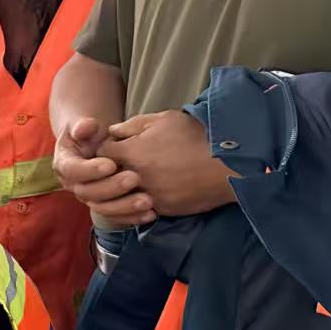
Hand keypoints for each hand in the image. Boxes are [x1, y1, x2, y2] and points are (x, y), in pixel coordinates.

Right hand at [53, 116, 153, 228]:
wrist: (94, 145)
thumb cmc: (90, 134)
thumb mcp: (83, 126)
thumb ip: (83, 126)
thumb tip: (87, 126)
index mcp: (65, 164)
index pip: (72, 170)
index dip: (90, 170)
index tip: (111, 164)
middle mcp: (74, 185)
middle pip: (88, 192)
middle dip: (112, 188)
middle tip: (134, 178)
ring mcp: (90, 198)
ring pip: (103, 208)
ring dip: (125, 207)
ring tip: (147, 200)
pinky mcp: (106, 207)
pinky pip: (117, 218)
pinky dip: (133, 218)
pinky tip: (151, 214)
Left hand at [101, 110, 236, 217]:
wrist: (230, 164)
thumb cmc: (198, 136)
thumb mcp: (165, 120)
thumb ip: (134, 124)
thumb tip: (113, 130)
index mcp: (131, 152)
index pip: (101, 153)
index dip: (106, 148)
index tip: (116, 147)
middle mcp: (134, 177)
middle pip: (106, 178)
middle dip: (110, 171)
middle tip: (122, 164)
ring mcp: (147, 195)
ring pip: (121, 196)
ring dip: (123, 189)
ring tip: (137, 178)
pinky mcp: (162, 209)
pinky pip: (140, 208)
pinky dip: (140, 201)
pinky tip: (150, 191)